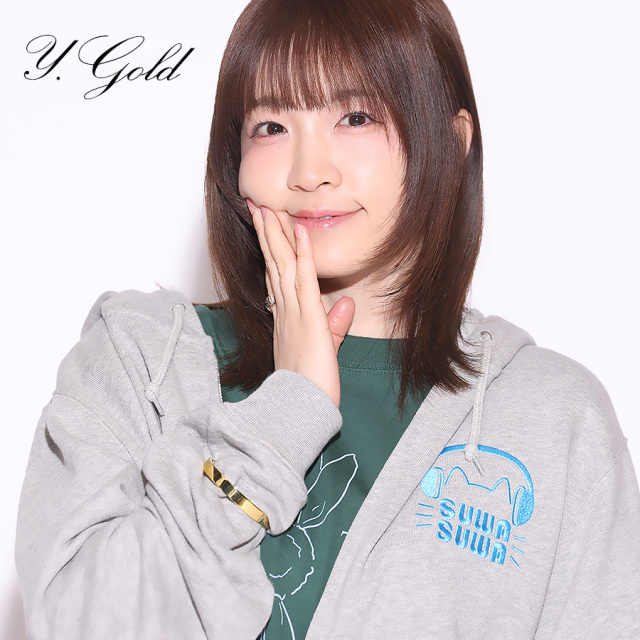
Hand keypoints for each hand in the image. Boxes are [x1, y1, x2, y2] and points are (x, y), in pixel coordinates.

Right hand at [249, 200, 354, 407]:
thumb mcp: (325, 349)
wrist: (303, 407)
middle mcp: (284, 310)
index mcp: (285, 317)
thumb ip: (334, 325)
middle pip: (273, 263)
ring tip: (267, 208)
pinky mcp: (308, 317)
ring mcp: (293, 311)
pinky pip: (304, 278)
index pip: (276, 276)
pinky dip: (302, 253)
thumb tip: (346, 305)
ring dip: (275, 234)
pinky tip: (299, 231)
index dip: (271, 250)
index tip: (266, 228)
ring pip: (282, 264)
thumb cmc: (309, 384)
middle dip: (265, 233)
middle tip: (256, 206)